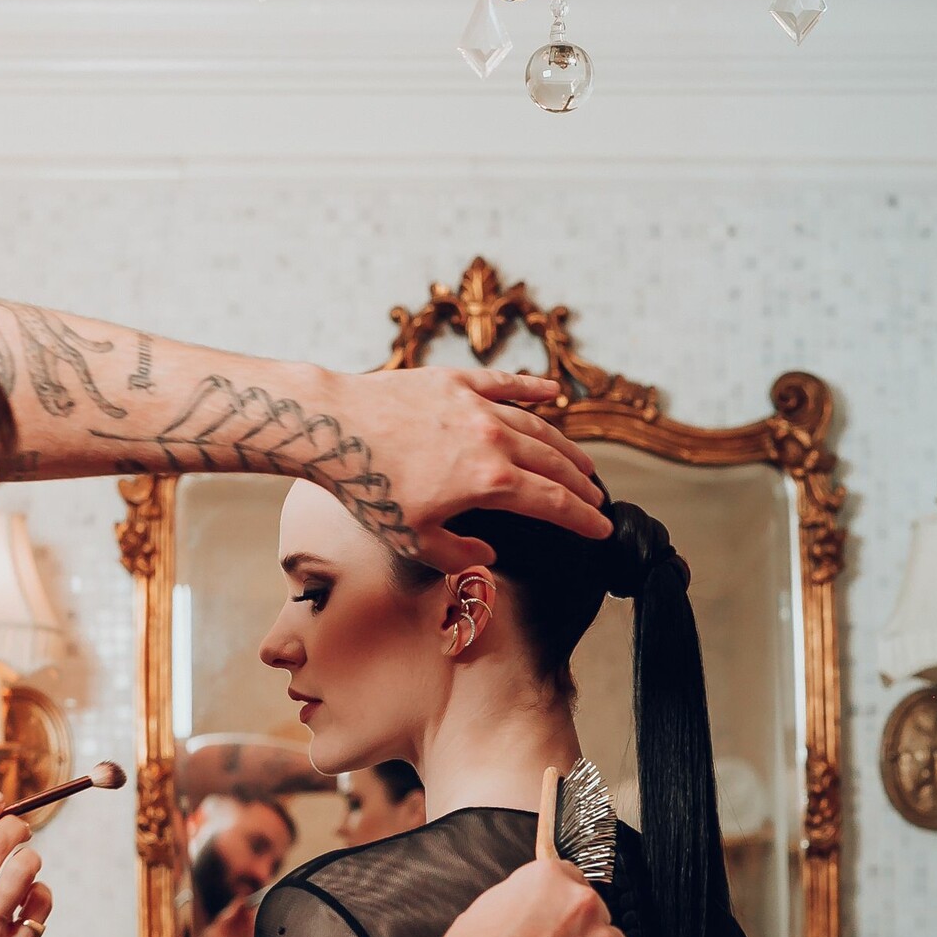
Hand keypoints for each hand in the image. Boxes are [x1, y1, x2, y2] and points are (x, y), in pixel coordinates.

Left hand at [323, 367, 610, 572]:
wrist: (335, 429)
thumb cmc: (369, 487)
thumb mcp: (414, 541)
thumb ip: (458, 554)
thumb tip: (484, 554)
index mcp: (490, 482)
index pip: (553, 503)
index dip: (582, 519)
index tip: (601, 529)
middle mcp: (494, 439)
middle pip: (553, 463)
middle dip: (580, 485)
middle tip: (596, 498)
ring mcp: (476, 405)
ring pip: (536, 425)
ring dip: (564, 445)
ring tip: (582, 461)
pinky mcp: (455, 382)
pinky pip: (505, 384)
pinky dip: (532, 389)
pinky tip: (552, 393)